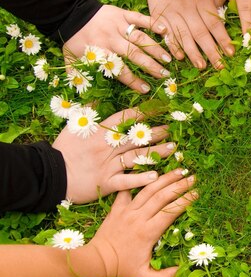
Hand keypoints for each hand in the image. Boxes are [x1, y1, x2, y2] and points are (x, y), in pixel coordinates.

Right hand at [52, 108, 174, 203]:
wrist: (50, 174)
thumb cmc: (63, 149)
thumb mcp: (74, 125)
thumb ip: (90, 110)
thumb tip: (100, 93)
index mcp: (100, 131)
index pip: (126, 118)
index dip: (145, 111)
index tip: (161, 107)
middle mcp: (107, 147)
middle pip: (135, 137)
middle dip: (156, 132)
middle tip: (173, 128)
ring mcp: (108, 165)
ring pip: (135, 156)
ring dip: (155, 152)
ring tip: (172, 148)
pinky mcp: (107, 182)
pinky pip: (126, 181)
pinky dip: (140, 179)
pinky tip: (156, 176)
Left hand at [63, 5, 170, 93]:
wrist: (69, 11)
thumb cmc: (73, 39)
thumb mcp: (71, 60)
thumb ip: (77, 78)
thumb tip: (83, 100)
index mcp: (99, 51)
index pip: (119, 69)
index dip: (133, 80)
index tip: (146, 89)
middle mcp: (110, 39)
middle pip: (134, 54)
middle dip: (150, 65)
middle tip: (164, 75)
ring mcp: (118, 25)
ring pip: (140, 38)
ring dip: (156, 48)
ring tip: (169, 59)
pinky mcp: (122, 13)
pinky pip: (139, 18)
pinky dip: (152, 23)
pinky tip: (164, 30)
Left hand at [88, 169, 195, 276]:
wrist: (95, 262)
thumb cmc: (121, 270)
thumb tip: (183, 271)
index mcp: (148, 232)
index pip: (170, 211)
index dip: (185, 201)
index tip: (198, 193)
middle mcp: (139, 218)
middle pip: (162, 196)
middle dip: (179, 185)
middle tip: (193, 176)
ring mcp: (127, 210)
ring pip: (148, 190)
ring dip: (164, 178)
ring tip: (178, 170)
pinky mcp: (117, 207)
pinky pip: (127, 190)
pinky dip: (136, 179)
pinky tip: (147, 171)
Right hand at [147, 0, 233, 68]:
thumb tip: (228, 6)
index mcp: (203, 3)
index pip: (215, 25)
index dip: (223, 40)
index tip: (231, 52)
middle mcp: (189, 12)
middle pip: (202, 35)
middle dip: (212, 52)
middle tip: (219, 66)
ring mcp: (174, 15)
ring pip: (185, 37)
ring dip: (193, 53)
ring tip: (201, 66)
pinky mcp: (160, 16)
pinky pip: (166, 33)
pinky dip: (172, 45)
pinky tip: (178, 56)